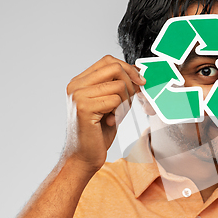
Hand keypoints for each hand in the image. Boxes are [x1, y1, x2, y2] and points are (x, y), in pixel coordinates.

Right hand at [63, 55, 145, 172]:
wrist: (83, 156)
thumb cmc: (98, 131)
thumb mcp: (110, 103)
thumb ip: (117, 86)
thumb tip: (138, 71)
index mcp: (79, 81)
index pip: (108, 61)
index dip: (128, 68)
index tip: (141, 82)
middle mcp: (75, 85)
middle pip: (114, 68)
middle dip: (131, 83)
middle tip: (131, 101)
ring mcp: (78, 96)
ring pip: (118, 85)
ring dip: (126, 102)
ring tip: (117, 115)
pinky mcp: (84, 108)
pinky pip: (115, 100)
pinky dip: (120, 112)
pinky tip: (111, 122)